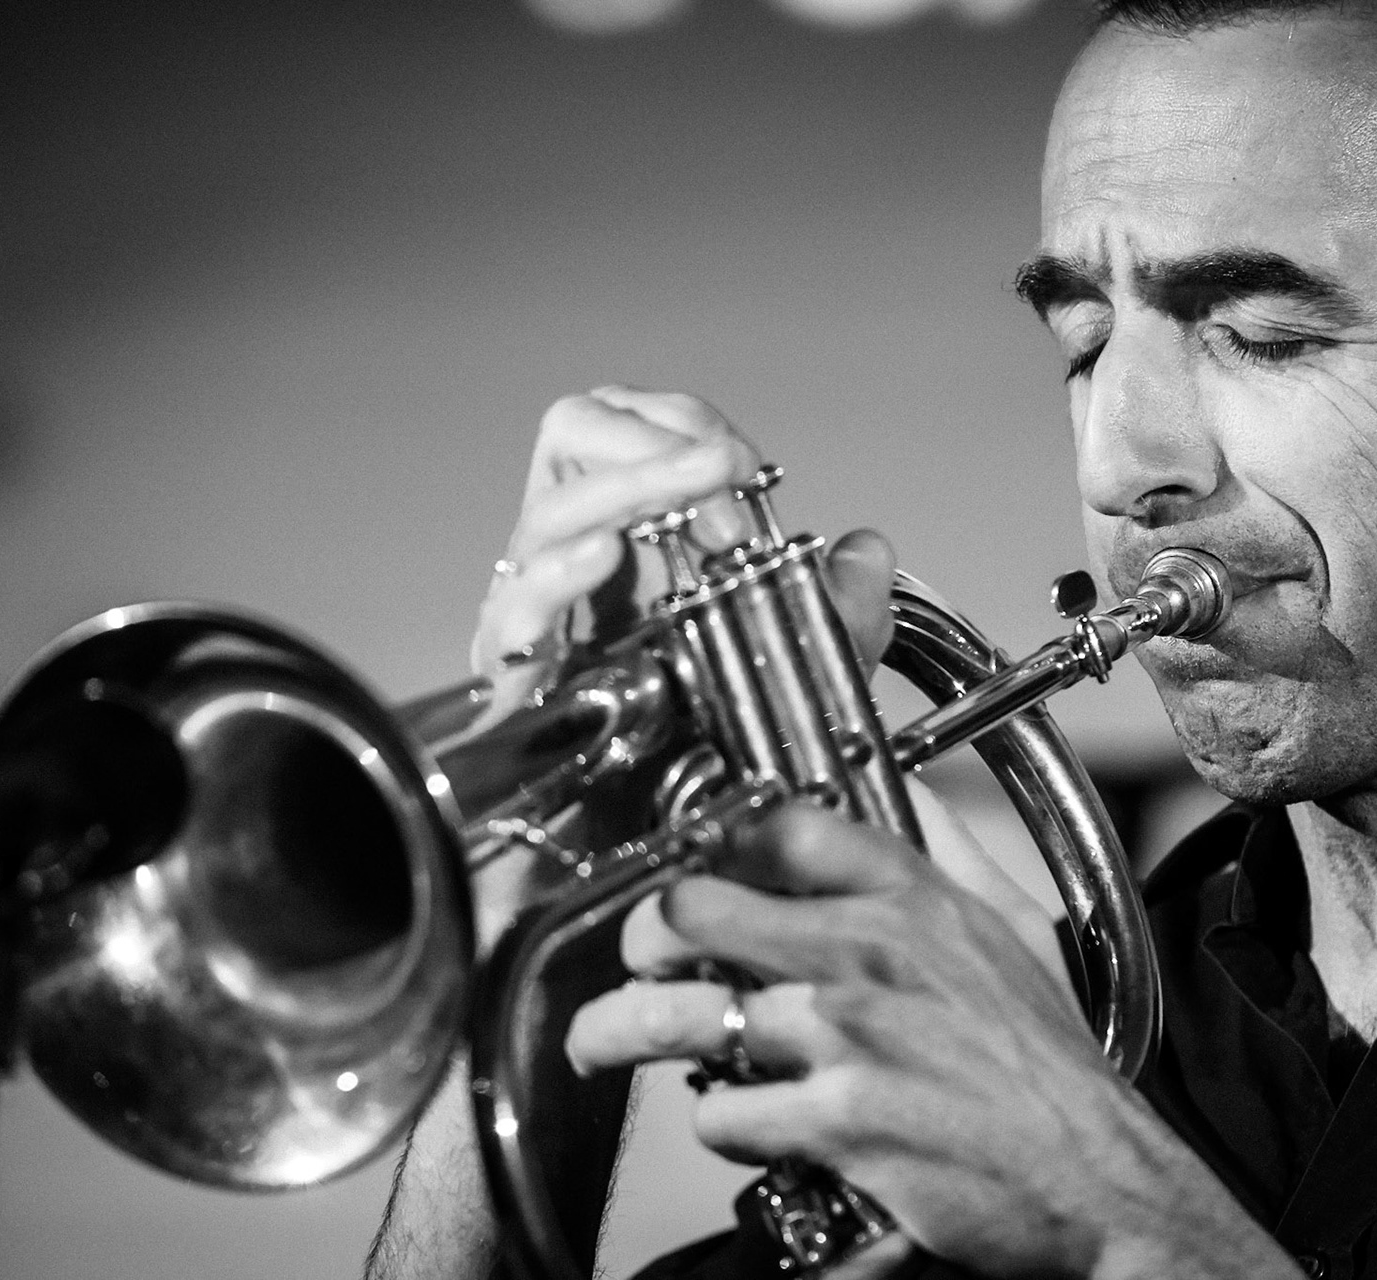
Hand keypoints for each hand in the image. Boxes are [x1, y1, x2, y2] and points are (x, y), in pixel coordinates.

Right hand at [469, 386, 895, 713]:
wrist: (650, 849)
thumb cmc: (700, 752)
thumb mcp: (797, 674)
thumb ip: (841, 612)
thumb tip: (868, 552)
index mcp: (625, 529)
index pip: (631, 423)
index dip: (686, 426)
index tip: (743, 468)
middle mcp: (571, 556)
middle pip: (574, 434)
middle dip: (656, 445)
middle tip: (722, 497)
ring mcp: (535, 613)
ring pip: (545, 515)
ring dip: (628, 493)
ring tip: (695, 510)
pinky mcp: (514, 684)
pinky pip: (508, 616)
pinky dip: (551, 578)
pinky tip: (600, 557)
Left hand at [565, 804, 1298, 1279]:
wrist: (1100, 1181)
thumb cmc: (1050, 1066)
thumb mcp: (1019, 928)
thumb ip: (956, 851)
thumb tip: (911, 791)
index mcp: (912, 898)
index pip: (779, 827)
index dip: (714, 842)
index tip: (687, 868)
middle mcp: (871, 951)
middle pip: (693, 909)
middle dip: (643, 937)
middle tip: (636, 961)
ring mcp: (848, 1036)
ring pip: (680, 1015)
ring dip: (626, 1030)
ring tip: (600, 1041)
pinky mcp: (836, 1120)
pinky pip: (722, 1112)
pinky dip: (719, 1122)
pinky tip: (747, 1124)